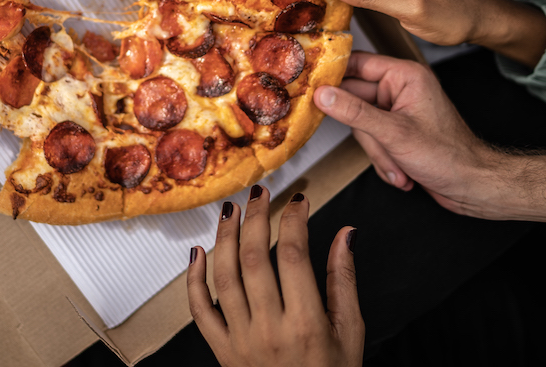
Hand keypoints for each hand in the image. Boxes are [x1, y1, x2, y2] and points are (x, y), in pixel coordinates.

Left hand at [188, 188, 363, 366]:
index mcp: (306, 324)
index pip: (295, 255)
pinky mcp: (222, 352)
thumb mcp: (351, 333)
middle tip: (261, 194)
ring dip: (225, 237)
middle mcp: (270, 330)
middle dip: (257, 217)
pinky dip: (194, 279)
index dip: (294, 220)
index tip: (299, 200)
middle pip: (255, 258)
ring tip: (231, 211)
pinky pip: (200, 311)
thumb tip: (345, 234)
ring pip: (225, 276)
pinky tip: (198, 252)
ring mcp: (241, 341)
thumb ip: (344, 281)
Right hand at [314, 52, 507, 218]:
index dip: (332, 75)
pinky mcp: (395, 130)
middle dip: (365, 133)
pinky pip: (371, 140)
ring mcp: (397, 110)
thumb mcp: (394, 133)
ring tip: (398, 165)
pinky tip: (401, 171)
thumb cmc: (448, 156)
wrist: (473, 187)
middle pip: (354, 100)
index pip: (356, 63)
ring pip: (361, 125)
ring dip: (377, 151)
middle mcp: (399, 88)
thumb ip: (354, 112)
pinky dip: (382, 158)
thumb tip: (321, 95)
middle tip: (378, 145)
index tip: (309, 86)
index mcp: (403, 75)